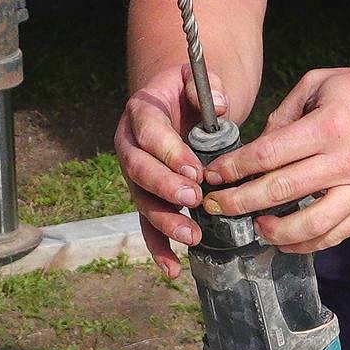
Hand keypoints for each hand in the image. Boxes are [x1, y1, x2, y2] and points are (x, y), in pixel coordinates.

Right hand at [114, 64, 228, 277]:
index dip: (169, 152)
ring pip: (142, 201)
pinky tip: (172, 270)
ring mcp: (135, 175)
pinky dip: (158, 248)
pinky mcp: (145, 196)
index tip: (195, 170)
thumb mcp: (196, 79)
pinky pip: (147, 225)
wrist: (175, 104)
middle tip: (194, 199)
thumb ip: (206, 87)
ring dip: (165, 221)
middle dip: (165, 187)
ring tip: (192, 236)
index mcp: (141, 113)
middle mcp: (130, 145)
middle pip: (139, 170)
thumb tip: (219, 107)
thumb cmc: (189, 93)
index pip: (150, 133)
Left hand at [200, 66, 349, 250]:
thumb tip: (258, 145)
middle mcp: (343, 162)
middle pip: (278, 192)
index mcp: (327, 127)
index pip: (267, 155)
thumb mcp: (324, 83)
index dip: (233, 168)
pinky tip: (285, 240)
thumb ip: (286, 112)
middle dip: (238, 202)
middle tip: (215, 205)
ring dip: (271, 231)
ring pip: (307, 226)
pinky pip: (334, 235)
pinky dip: (305, 244)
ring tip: (254, 225)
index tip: (213, 175)